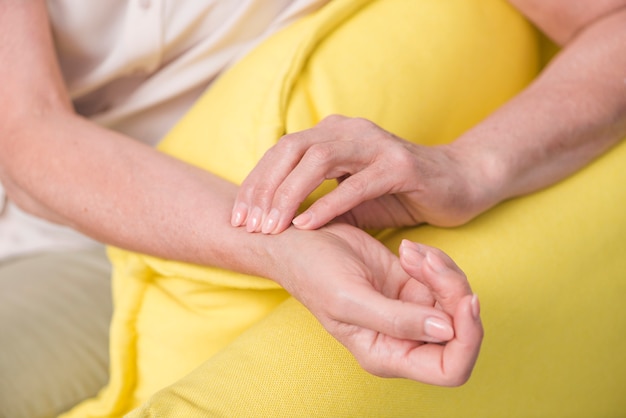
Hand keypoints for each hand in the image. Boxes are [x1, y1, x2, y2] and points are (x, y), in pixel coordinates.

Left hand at [232, 115, 492, 233]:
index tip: (239, 217)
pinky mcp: (401, 165)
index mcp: (333, 134)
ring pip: (319, 160)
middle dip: (264, 188)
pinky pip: (357, 184)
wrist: (458, 183)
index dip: (256, 183)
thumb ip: (317, 201)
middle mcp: (350, 131)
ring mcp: (376, 144)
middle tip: (249, 224)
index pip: (282, 151)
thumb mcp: (349, 198)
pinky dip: (329, 204)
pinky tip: (307, 225)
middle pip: (292, 149)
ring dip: (290, 195)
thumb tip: (274, 222)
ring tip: (272, 227)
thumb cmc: (399, 194)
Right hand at [274, 223, 482, 385]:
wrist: (300, 243)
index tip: (465, 300)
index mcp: (387, 355)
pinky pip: (443, 279)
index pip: (449, 369)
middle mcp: (403, 340)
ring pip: (456, 301)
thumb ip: (397, 320)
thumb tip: (447, 331)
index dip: (468, 339)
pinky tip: (409, 249)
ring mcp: (410, 312)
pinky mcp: (411, 287)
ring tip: (411, 252)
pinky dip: (435, 260)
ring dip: (443, 271)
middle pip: (460, 330)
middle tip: (429, 263)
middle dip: (455, 293)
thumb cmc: (313, 273)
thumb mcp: (349, 299)